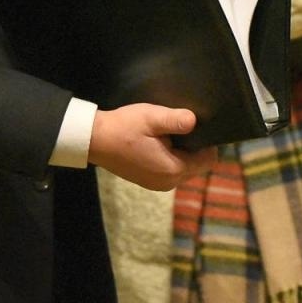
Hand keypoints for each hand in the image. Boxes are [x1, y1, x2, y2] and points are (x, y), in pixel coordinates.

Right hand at [89, 104, 215, 189]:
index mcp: (173, 170)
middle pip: (198, 165)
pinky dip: (171, 157)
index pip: (208, 160)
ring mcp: (158, 184)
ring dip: (183, 152)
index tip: (197, 127)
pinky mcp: (149, 181)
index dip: (207, 142)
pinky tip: (160, 142)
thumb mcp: (151, 118)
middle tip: (181, 127)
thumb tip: (195, 121)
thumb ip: (175, 120)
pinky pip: (171, 170)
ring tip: (170, 132)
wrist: (94, 140)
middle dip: (195, 147)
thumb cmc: (123, 127)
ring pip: (185, 168)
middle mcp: (168, 182)